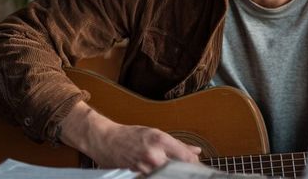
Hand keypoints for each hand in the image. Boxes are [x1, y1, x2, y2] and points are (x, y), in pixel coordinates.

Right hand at [60, 101, 200, 173]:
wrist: (106, 140)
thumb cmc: (131, 135)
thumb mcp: (156, 133)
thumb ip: (178, 144)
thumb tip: (196, 150)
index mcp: (160, 140)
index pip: (185, 156)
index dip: (196, 164)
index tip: (201, 168)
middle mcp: (154, 153)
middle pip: (178, 168)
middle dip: (187, 172)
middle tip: (193, 173)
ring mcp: (145, 165)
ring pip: (167, 175)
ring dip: (174, 174)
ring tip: (179, 173)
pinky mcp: (138, 173)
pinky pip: (154, 177)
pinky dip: (161, 176)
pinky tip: (164, 174)